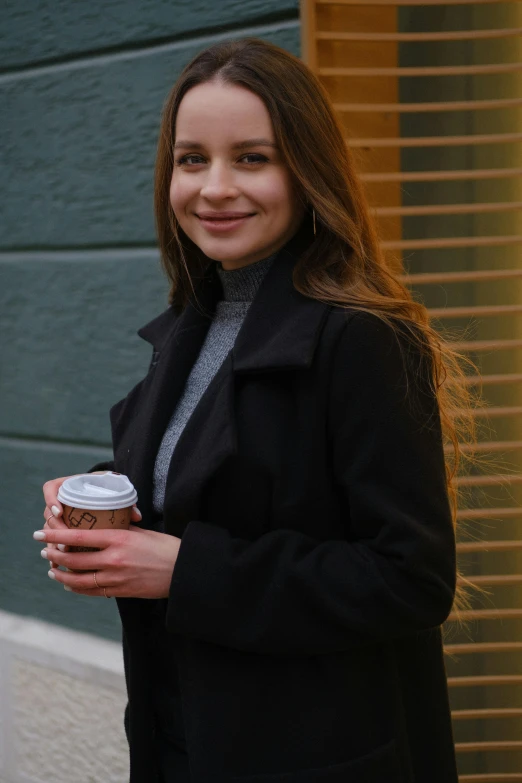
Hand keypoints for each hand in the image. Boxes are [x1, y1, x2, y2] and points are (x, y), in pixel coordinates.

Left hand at [33, 525, 180, 599]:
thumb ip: (118, 531)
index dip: (55, 536)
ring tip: (53, 570)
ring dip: (61, 576)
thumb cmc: (164, 547)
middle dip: (53, 555)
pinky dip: (77, 588)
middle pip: (73, 560)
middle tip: (44, 551)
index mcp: (118, 539)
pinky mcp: (119, 591)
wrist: (182, 570)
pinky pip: (91, 591)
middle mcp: (113, 560)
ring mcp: (115, 578)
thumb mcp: (140, 532)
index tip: (40, 533)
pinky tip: (70, 585)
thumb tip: (101, 529)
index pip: (78, 537)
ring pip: (78, 580)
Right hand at [41, 473, 141, 565]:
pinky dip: (55, 554)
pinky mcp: (61, 531)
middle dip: (56, 531)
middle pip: (49, 515)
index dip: (51, 500)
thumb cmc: (109, 489)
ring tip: (64, 555)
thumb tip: (137, 516)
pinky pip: (53, 542)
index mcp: (69, 486)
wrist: (107, 492)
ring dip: (54, 544)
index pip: (51, 489)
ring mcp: (58, 517)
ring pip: (50, 531)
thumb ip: (125, 500)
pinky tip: (57, 565)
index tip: (59, 512)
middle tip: (66, 543)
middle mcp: (60, 501)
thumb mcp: (115, 490)